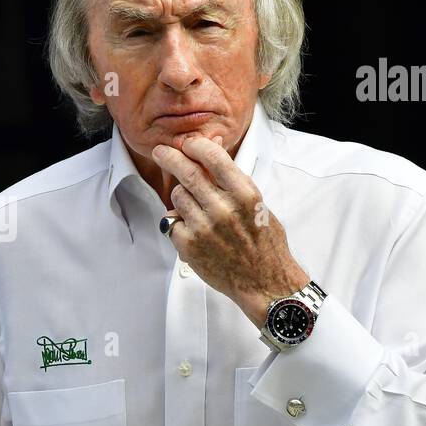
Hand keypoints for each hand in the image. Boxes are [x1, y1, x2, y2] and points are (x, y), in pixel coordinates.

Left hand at [153, 133, 308, 327]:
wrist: (264, 282)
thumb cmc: (264, 243)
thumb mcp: (256, 205)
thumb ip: (233, 178)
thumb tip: (213, 145)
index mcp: (245, 195)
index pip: (214, 158)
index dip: (196, 146)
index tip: (187, 142)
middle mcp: (223, 210)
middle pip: (188, 173)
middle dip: (170, 157)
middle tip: (160, 151)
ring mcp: (204, 228)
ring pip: (177, 196)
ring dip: (180, 195)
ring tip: (194, 206)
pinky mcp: (189, 246)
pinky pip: (172, 221)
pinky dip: (178, 221)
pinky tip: (193, 228)